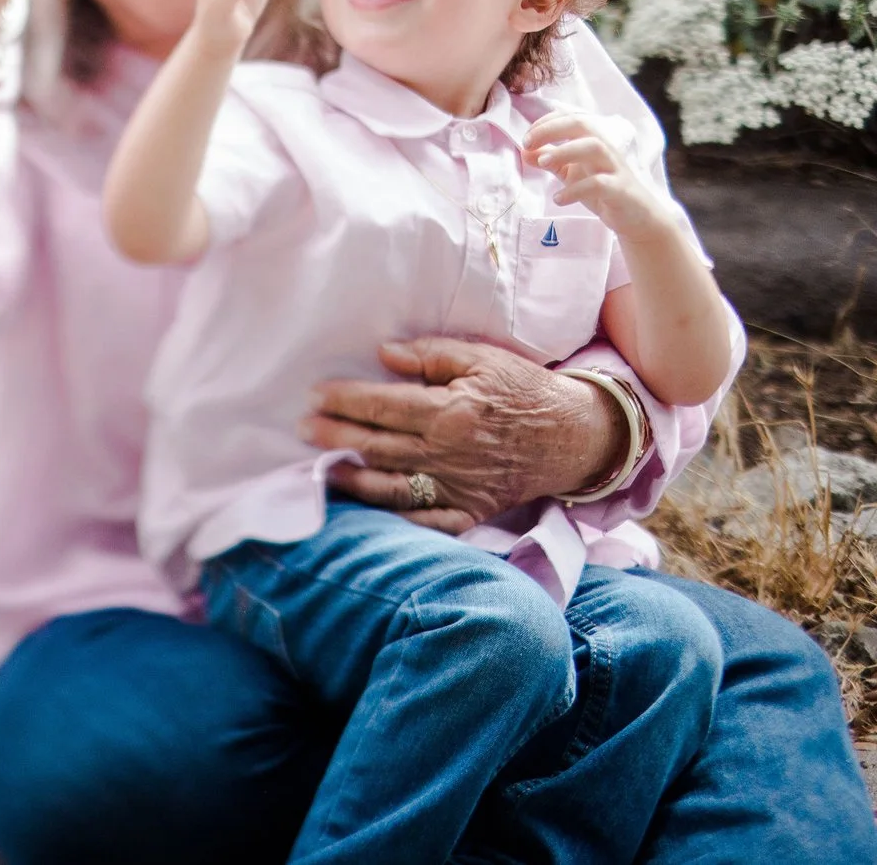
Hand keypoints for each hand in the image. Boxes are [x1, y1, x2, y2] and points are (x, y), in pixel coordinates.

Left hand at [304, 338, 625, 530]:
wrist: (573, 435)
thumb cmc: (523, 390)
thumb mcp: (482, 357)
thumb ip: (430, 355)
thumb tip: (383, 354)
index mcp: (449, 411)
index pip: (383, 406)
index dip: (344, 400)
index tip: (315, 396)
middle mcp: (449, 453)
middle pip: (379, 446)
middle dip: (335, 437)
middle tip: (302, 428)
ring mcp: (459, 488)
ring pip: (394, 488)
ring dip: (353, 479)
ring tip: (321, 469)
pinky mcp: (471, 512)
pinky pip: (427, 523)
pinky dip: (396, 519)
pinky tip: (368, 509)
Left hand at [523, 111, 680, 240]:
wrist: (635, 217)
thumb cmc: (602, 189)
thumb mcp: (571, 174)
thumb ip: (550, 161)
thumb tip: (524, 151)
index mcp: (592, 141)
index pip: (570, 118)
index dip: (546, 122)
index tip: (526, 137)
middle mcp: (604, 149)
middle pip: (582, 124)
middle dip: (553, 128)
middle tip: (528, 142)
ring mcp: (614, 168)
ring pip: (594, 147)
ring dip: (565, 151)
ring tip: (543, 163)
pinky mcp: (620, 190)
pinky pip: (600, 183)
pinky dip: (576, 189)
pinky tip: (559, 198)